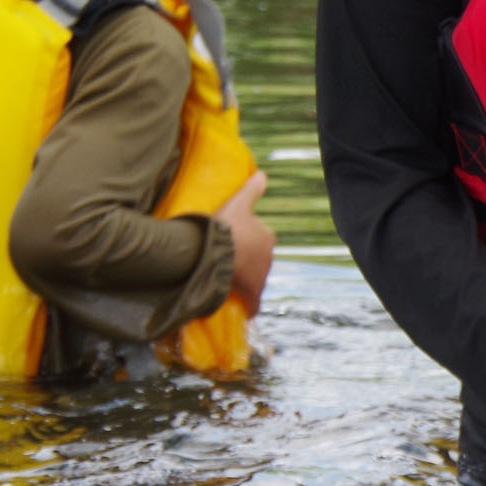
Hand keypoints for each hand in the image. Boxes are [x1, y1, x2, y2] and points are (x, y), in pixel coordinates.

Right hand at [215, 170, 273, 316]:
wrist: (216, 252)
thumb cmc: (225, 226)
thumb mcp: (238, 203)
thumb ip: (251, 190)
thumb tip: (263, 174)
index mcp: (267, 235)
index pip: (260, 239)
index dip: (247, 243)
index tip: (234, 246)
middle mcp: (269, 256)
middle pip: (257, 260)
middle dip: (246, 263)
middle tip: (226, 264)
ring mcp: (261, 275)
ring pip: (254, 279)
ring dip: (244, 282)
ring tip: (227, 282)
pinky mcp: (252, 291)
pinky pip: (254, 301)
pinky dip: (250, 305)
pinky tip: (245, 311)